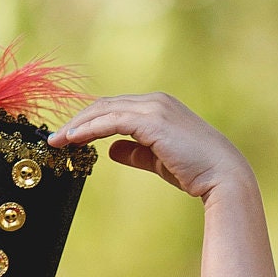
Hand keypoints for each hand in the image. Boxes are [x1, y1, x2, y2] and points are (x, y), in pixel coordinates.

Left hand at [50, 92, 251, 203]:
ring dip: (77, 125)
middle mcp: (155, 101)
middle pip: (105, 105)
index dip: (89, 120)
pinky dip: (89, 129)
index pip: (114, 107)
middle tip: (55, 138)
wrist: (222, 175)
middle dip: (77, 120)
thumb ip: (135, 151)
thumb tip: (111, 150)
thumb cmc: (195, 170)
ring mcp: (154, 109)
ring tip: (57, 141)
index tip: (68, 135)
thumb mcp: (158, 159)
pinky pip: (112, 122)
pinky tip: (73, 140)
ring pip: (105, 110)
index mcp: (158, 106)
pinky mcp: (153, 122)